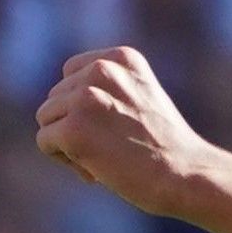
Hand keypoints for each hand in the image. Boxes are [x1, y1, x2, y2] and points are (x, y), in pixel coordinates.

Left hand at [35, 47, 223, 217]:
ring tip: (100, 160)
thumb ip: (108, 90)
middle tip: (107, 150)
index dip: (82, 105)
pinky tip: (93, 170)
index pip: (72, 73)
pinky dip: (63, 160)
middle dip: (74, 125)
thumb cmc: (166, 147)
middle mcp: (101, 70)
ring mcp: (86, 98)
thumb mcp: (141, 99)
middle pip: (56, 97)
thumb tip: (58, 106)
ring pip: (46, 118)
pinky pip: (45, 141)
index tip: (108, 127)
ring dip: (66, 143)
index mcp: (121, 58)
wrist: (186, 175)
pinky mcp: (73, 129)